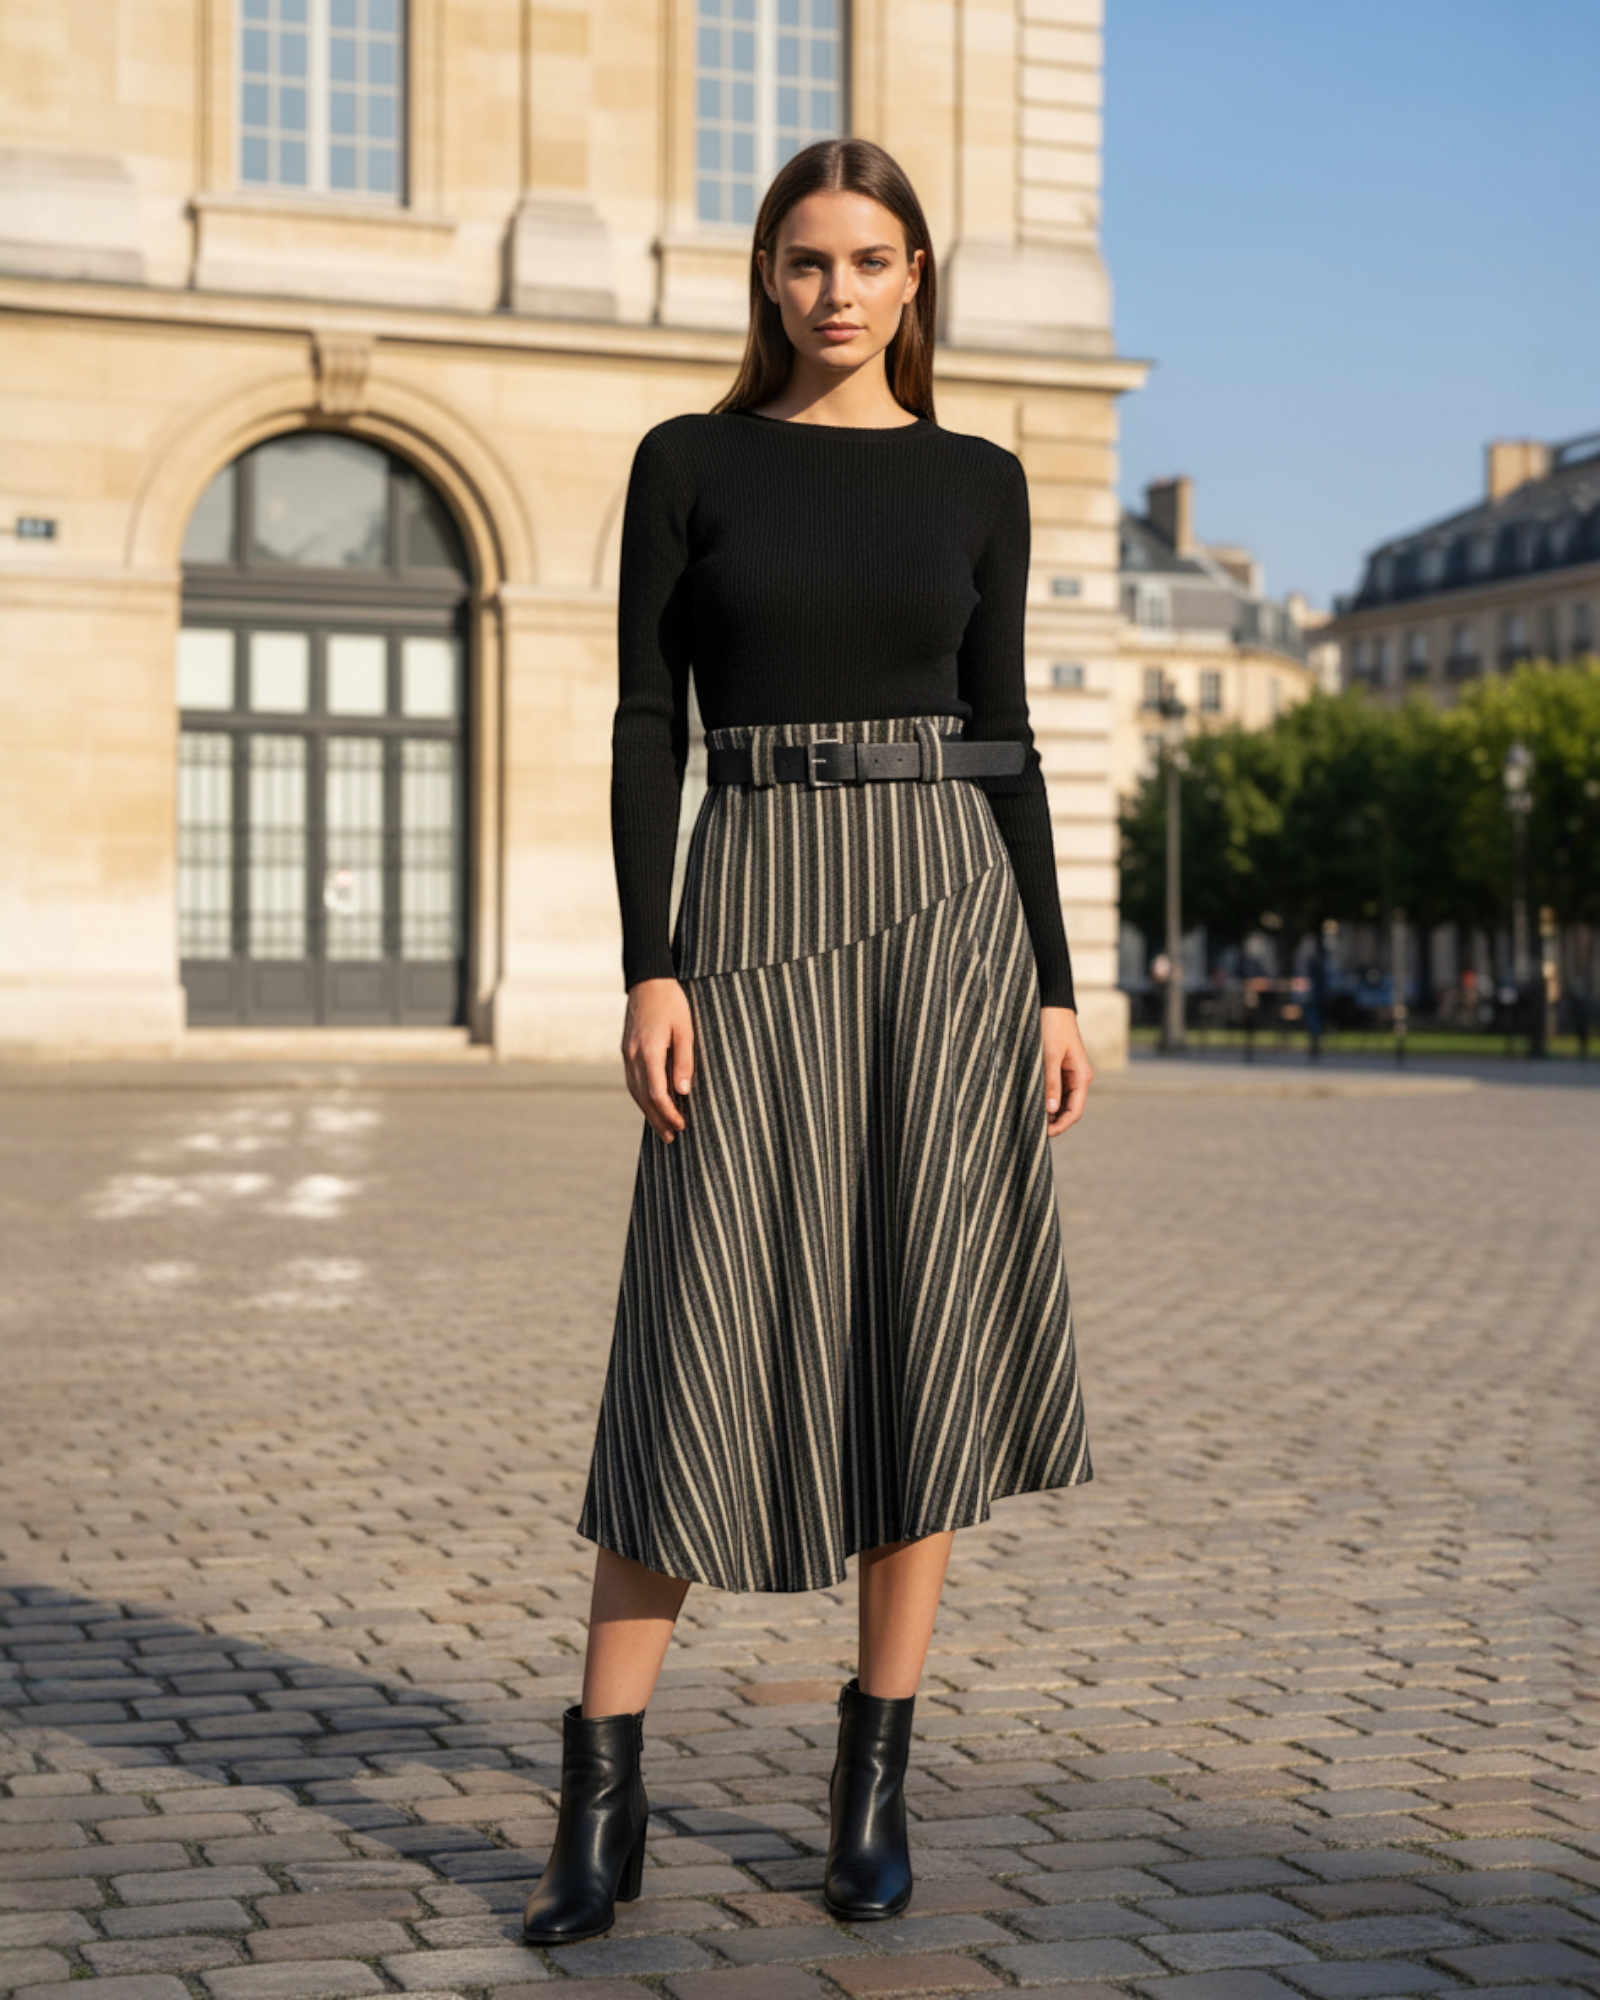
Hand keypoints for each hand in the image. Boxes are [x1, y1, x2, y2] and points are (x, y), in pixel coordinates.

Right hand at [622, 979, 694, 1141]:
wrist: (647, 980)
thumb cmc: (671, 1002)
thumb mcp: (685, 1029)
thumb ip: (684, 1060)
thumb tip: (683, 1091)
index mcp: (649, 1050)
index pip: (656, 1092)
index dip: (668, 1112)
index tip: (682, 1124)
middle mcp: (633, 1055)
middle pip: (643, 1097)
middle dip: (657, 1119)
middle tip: (672, 1138)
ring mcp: (627, 1054)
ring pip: (634, 1091)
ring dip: (648, 1112)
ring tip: (662, 1129)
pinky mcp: (627, 1051)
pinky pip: (632, 1081)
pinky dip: (641, 1098)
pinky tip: (650, 1105)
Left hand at [1042, 1006, 1091, 1136]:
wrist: (1053, 1005)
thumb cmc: (1053, 1027)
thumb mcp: (1049, 1055)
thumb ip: (1051, 1082)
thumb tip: (1051, 1109)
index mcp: (1082, 1077)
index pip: (1074, 1112)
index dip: (1060, 1126)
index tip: (1043, 1134)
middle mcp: (1079, 1079)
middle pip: (1069, 1110)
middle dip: (1054, 1122)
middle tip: (1033, 1131)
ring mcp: (1070, 1075)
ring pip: (1062, 1102)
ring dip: (1049, 1112)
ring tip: (1030, 1119)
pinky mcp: (1061, 1070)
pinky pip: (1056, 1091)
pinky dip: (1047, 1100)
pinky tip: (1033, 1104)